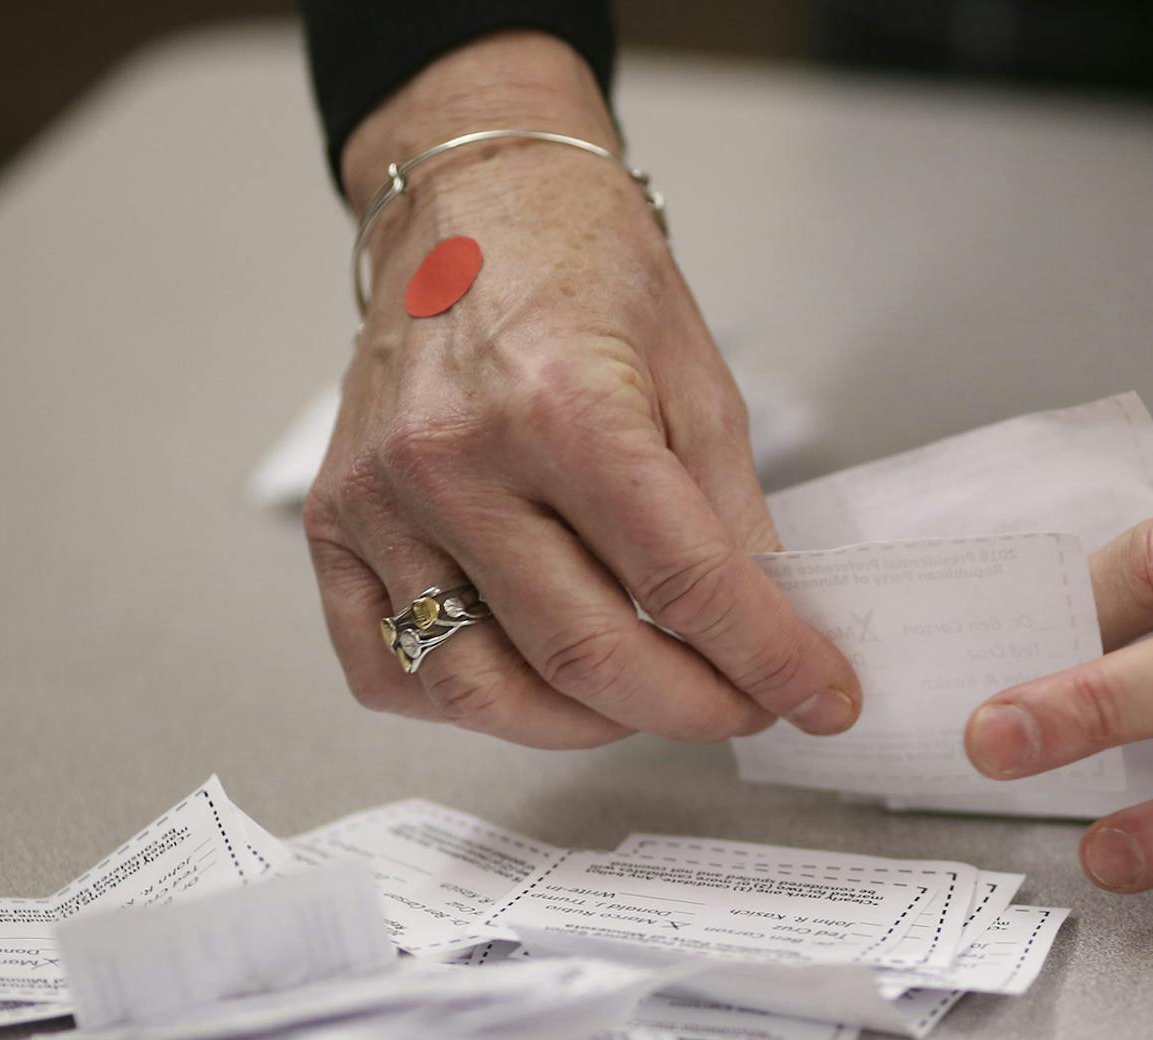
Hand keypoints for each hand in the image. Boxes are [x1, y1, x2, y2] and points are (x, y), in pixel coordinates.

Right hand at [304, 34, 860, 746]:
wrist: (472, 202)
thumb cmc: (585, 272)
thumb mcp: (698, 377)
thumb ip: (729, 513)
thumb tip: (767, 627)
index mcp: (563, 410)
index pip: (684, 583)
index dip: (767, 658)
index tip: (818, 697)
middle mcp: (456, 462)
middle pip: (585, 653)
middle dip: (690, 706)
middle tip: (743, 705)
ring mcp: (382, 500)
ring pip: (481, 687)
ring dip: (584, 725)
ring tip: (644, 700)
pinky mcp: (334, 523)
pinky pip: (384, 669)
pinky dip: (467, 703)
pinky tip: (530, 679)